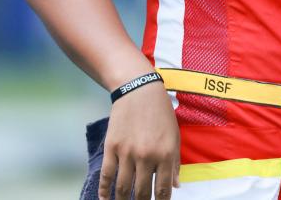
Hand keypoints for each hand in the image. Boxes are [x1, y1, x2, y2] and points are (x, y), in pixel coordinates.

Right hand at [98, 81, 180, 199]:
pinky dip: (104, 190)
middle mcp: (146, 156)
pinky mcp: (111, 148)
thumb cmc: (160, 113)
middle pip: (142, 192)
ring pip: (123, 188)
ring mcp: (127, 153)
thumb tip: (176, 185)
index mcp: (165, 154)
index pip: (163, 189)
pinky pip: (106, 175)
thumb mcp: (174, 136)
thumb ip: (175, 162)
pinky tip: (106, 199)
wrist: (139, 90)